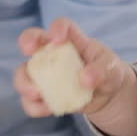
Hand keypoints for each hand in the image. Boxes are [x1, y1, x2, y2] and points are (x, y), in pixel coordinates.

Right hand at [13, 18, 136, 135]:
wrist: (108, 96)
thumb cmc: (108, 73)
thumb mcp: (112, 69)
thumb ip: (101, 70)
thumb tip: (84, 78)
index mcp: (72, 40)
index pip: (62, 26)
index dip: (57, 28)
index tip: (58, 40)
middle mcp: (53, 53)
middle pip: (31, 39)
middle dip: (26, 42)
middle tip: (28, 52)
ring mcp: (45, 73)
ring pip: (24, 73)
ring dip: (25, 82)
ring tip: (37, 93)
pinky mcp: (44, 94)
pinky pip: (30, 101)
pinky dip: (35, 106)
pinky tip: (47, 109)